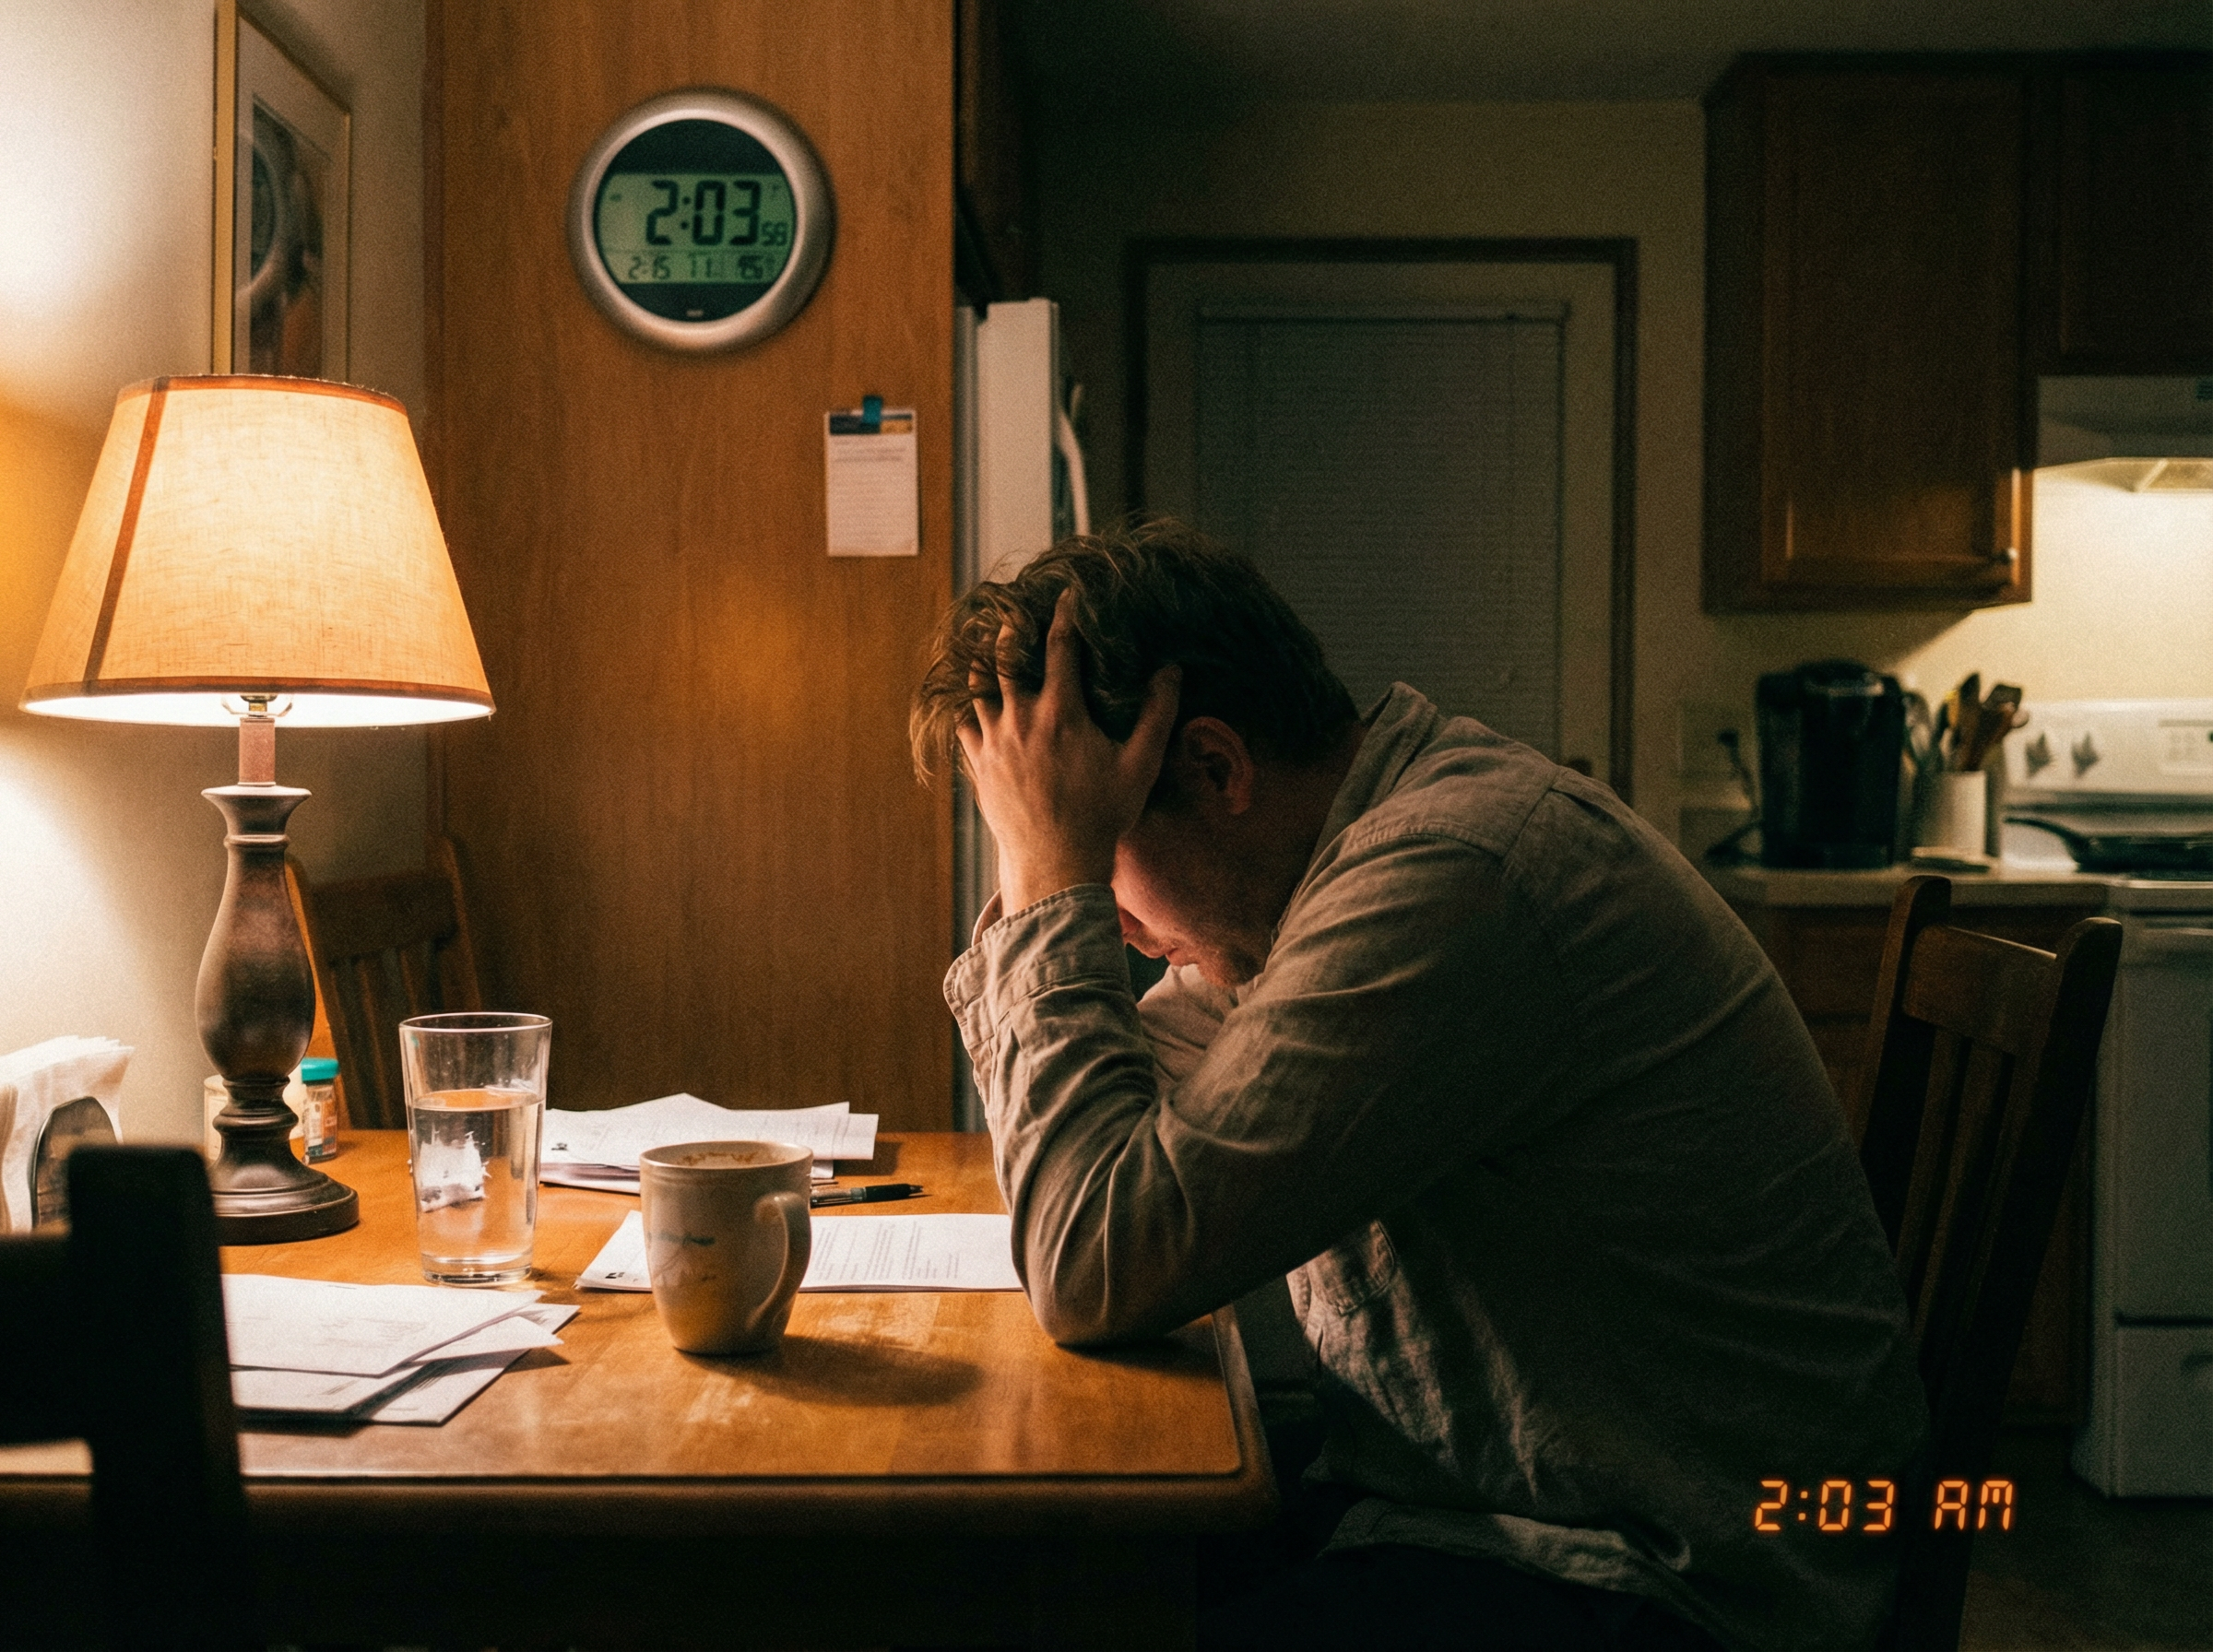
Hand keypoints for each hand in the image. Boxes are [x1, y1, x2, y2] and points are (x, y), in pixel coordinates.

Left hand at [958, 589, 1179, 914]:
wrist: (1056, 863)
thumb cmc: (1103, 815)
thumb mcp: (1140, 764)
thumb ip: (1157, 714)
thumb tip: (1170, 670)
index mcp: (1061, 712)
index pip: (1059, 647)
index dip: (1063, 616)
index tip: (1066, 596)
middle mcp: (1021, 718)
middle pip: (1007, 658)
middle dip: (1012, 630)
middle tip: (1015, 613)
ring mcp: (994, 742)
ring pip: (979, 688)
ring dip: (985, 664)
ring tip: (988, 648)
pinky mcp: (979, 765)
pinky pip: (963, 725)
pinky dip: (967, 707)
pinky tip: (973, 702)